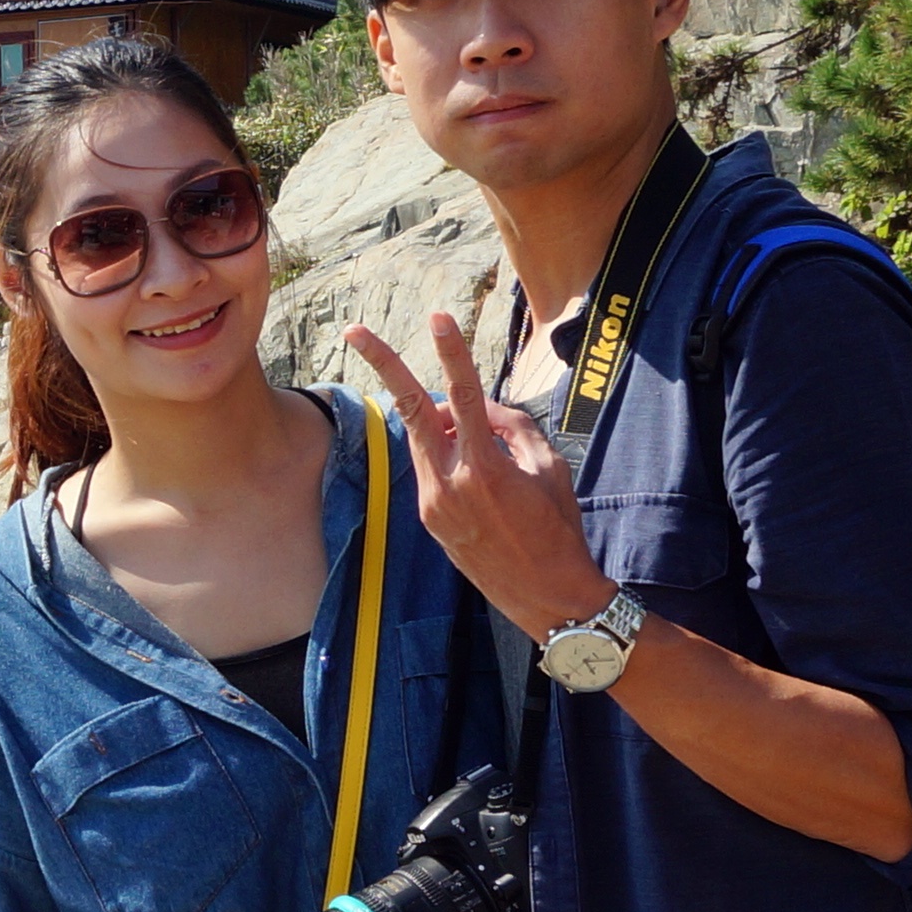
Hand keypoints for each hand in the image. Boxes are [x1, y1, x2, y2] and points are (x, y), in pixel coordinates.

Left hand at [349, 308, 612, 630]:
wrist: (545, 594)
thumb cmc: (557, 528)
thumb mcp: (548, 468)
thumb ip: (513, 426)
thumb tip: (480, 404)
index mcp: (486, 469)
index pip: (466, 397)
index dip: (452, 353)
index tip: (439, 318)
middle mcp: (449, 484)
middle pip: (411, 409)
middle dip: (383, 365)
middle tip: (353, 331)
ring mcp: (432, 502)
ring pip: (420, 438)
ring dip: (436, 418)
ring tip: (470, 425)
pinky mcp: (427, 518)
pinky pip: (430, 467)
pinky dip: (447, 452)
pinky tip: (481, 473)